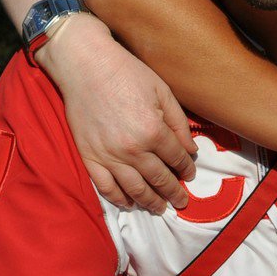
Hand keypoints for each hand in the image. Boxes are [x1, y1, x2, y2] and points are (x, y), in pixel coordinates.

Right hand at [37, 13, 196, 213]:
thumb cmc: (127, 73)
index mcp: (153, 131)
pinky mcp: (89, 157)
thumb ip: (178, 123)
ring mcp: (109, 156)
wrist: (86, 67)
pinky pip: (106, 187)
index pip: (177, 159)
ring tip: (160, 208)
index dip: (187, 169)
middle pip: (159, 179)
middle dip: (174, 192)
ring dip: (151, 202)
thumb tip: (190, 150)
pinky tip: (129, 204)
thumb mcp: (162, 91)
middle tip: (181, 202)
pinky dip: (119, 199)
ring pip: (135, 189)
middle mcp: (133, 149)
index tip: (190, 175)